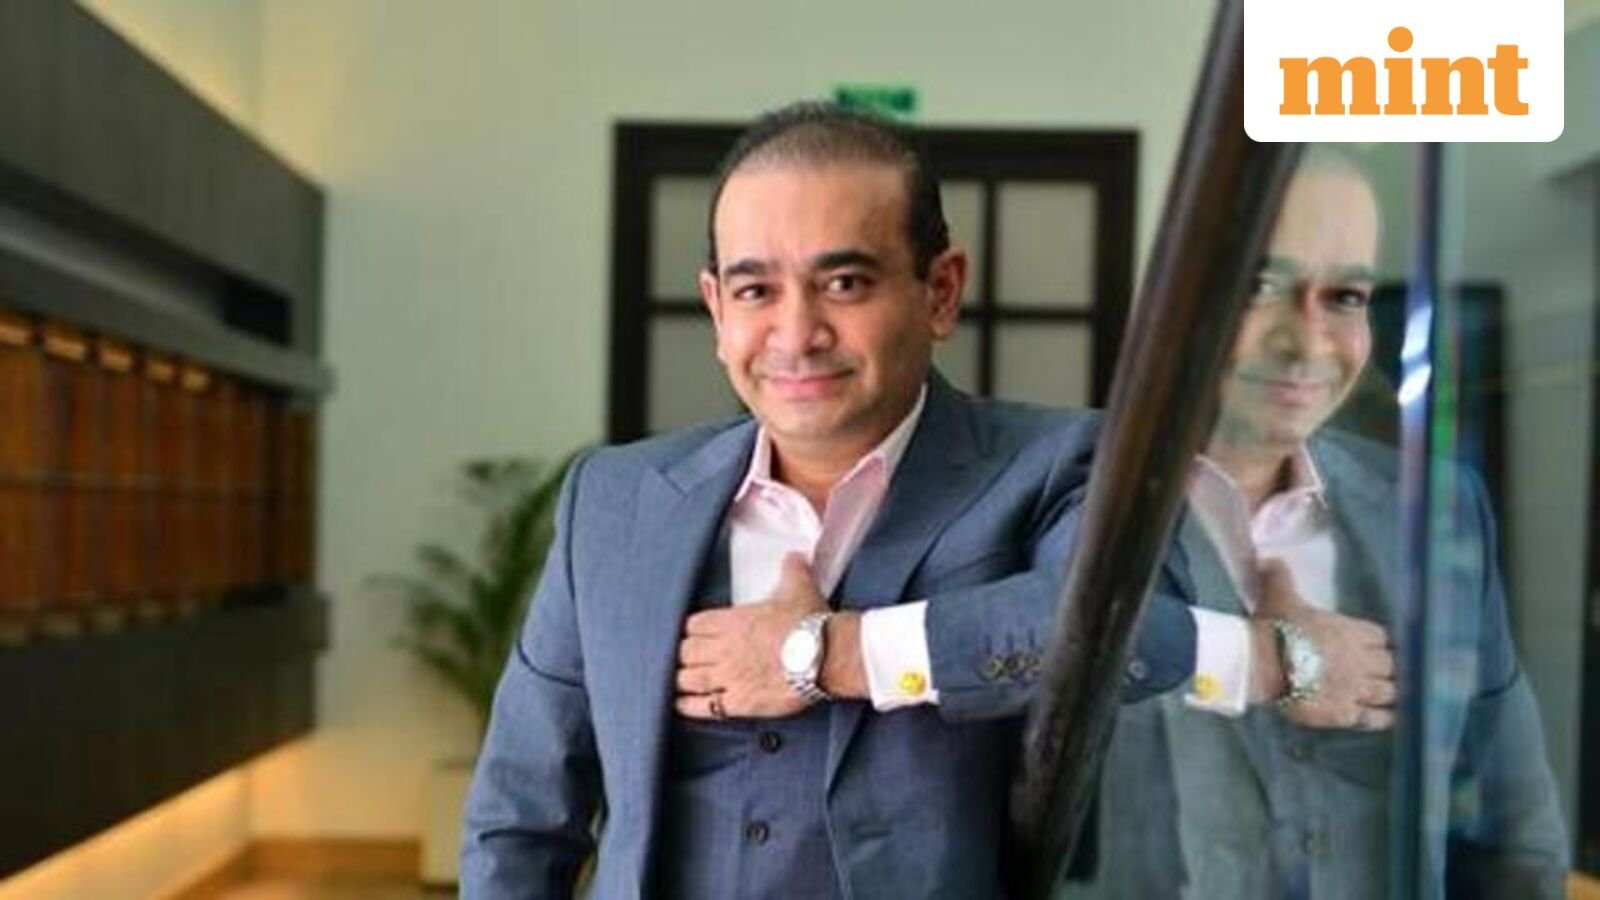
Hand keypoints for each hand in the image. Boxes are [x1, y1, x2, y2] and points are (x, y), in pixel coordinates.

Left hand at [674, 553, 827, 719]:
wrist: (826, 655)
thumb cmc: (810, 623)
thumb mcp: (800, 587)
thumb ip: (792, 570)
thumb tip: (796, 556)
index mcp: (733, 620)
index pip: (694, 624)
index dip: (690, 630)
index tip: (692, 633)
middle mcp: (725, 648)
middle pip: (686, 652)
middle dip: (683, 655)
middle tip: (684, 658)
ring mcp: (730, 676)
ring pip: (689, 679)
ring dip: (681, 679)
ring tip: (678, 681)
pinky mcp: (740, 702)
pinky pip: (706, 706)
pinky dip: (689, 706)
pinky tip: (681, 704)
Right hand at [1250, 559, 1396, 730]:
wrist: (1263, 664)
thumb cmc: (1274, 628)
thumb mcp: (1277, 596)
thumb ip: (1279, 576)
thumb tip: (1268, 558)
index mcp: (1350, 631)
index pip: (1380, 637)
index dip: (1377, 643)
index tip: (1372, 647)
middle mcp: (1360, 660)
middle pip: (1389, 665)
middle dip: (1385, 668)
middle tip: (1377, 672)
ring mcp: (1355, 688)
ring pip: (1387, 691)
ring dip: (1387, 692)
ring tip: (1385, 694)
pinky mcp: (1345, 713)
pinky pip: (1374, 718)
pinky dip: (1382, 717)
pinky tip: (1384, 716)